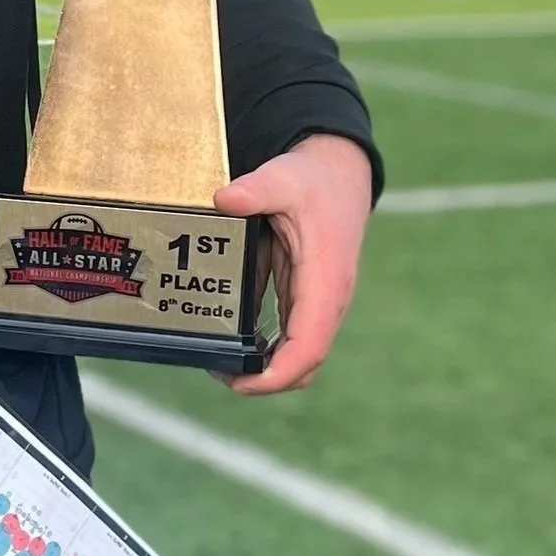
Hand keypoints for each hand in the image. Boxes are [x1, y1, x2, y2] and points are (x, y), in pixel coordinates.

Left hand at [214, 134, 373, 396]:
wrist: (338, 173)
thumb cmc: (313, 179)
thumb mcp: (283, 177)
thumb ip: (256, 189)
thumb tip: (223, 199)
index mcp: (326, 280)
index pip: (309, 344)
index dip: (280, 372)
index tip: (245, 382)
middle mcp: (327, 300)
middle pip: (305, 362)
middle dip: (265, 379)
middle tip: (216, 371)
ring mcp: (319, 302)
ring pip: (299, 354)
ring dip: (265, 367)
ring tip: (217, 362)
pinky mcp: (306, 297)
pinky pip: (290, 335)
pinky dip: (266, 347)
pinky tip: (231, 340)